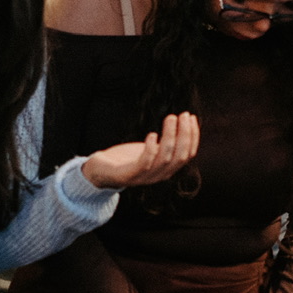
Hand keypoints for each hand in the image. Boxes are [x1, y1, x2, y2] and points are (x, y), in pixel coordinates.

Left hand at [82, 113, 198, 190]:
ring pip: (165, 158)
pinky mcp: (128, 175)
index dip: (192, 136)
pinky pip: (145, 164)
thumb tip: (180, 124)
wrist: (100, 172)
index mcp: (166, 170)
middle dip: (185, 134)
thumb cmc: (126, 159)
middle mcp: (159, 176)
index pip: (187, 155)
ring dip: (170, 136)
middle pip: (179, 156)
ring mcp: (144, 177)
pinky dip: (151, 149)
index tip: (191, 117)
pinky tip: (152, 134)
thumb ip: (164, 144)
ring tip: (171, 117)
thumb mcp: (150, 150)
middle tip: (183, 115)